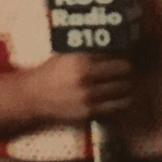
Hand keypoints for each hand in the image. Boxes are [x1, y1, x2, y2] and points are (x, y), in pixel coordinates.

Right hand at [19, 52, 133, 123]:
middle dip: (128, 69)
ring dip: (128, 84)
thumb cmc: (52, 72)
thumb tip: (118, 48)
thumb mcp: (70, 55)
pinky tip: (123, 96)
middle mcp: (86, 78)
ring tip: (127, 82)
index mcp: (82, 61)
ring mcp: (88, 97)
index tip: (127, 56)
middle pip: (124, 70)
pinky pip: (117, 106)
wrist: (33, 96)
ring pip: (124, 89)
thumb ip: (92, 53)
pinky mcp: (88, 112)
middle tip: (129, 69)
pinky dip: (124, 100)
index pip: (116, 56)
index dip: (124, 56)